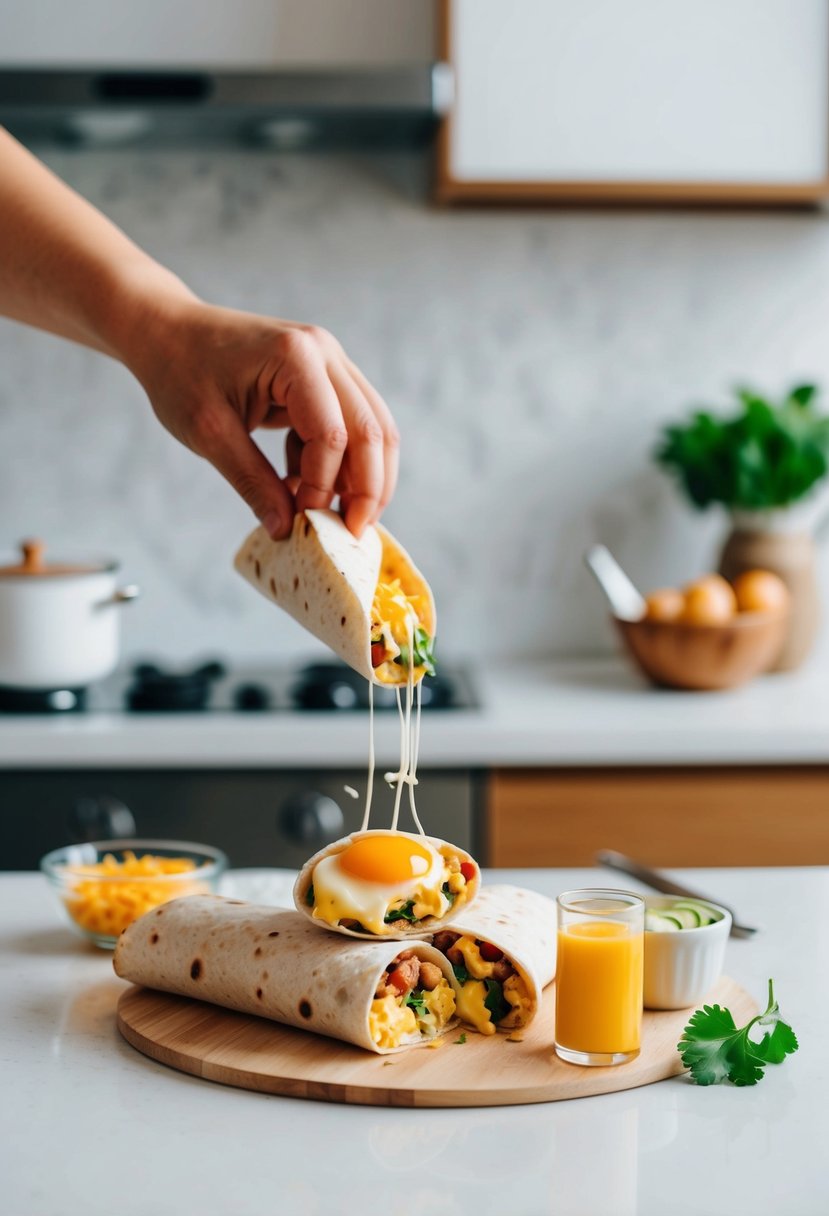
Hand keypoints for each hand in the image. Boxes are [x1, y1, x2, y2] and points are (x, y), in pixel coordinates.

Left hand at [128, 298, 398, 538]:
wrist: (166, 330)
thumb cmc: (179, 372)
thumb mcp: (208, 433)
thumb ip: (252, 482)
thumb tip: (285, 529)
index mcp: (295, 358)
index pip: (333, 435)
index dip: (323, 486)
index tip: (302, 521)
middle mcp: (325, 353)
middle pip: (372, 430)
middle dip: (369, 489)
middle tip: (351, 534)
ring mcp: (330, 361)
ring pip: (373, 428)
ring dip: (363, 478)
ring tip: (335, 516)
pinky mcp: (324, 376)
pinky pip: (350, 425)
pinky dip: (336, 462)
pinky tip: (299, 483)